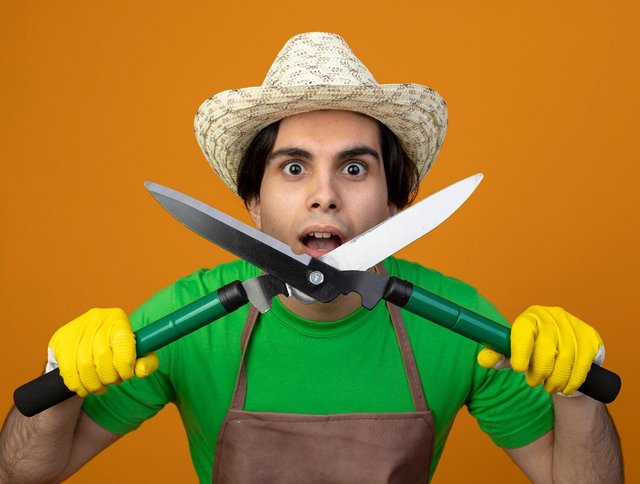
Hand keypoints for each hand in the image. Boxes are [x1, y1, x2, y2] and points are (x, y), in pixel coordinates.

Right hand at [48, 308, 158, 396]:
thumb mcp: (138, 353)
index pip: (123, 343)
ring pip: (84, 365)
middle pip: (102, 356)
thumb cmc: (118, 348)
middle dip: (110, 377)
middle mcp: (96, 318)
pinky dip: (78, 385)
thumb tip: (141, 371)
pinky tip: (85, 388)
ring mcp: (76, 328)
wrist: (87, 340)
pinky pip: (68, 370)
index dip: (126, 365)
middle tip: (113, 382)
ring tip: (101, 387)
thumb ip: (147, 362)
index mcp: (118, 318)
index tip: (126, 375)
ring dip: (94, 384)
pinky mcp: (60, 339)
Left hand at [478, 306, 603, 394]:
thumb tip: (482, 361)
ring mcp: (574, 325)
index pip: (523, 330)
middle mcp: (552, 316)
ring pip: (566, 359)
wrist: (566, 356)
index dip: (521, 350)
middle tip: (533, 382)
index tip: (519, 368)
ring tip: (548, 387)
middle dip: (539, 371)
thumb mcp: (515, 354)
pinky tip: (565, 386)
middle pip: (546, 347)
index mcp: (530, 317)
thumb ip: (499, 357)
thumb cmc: (535, 353)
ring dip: (556, 380)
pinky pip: (583, 364)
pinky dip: (573, 381)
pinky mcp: (591, 337)